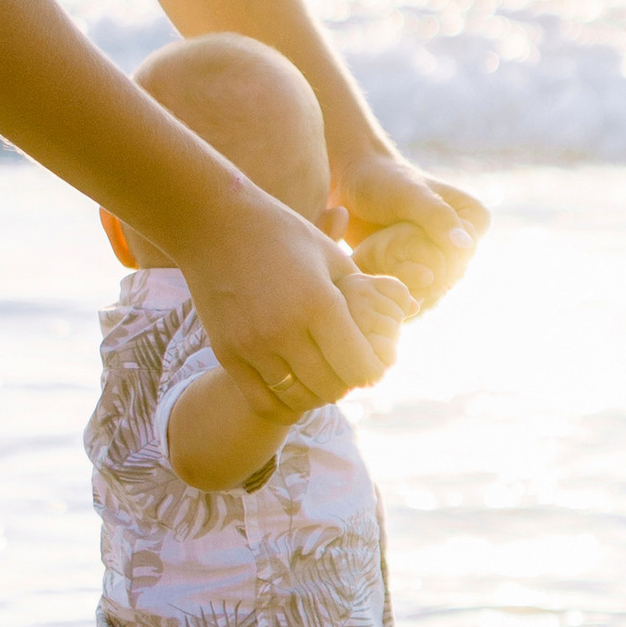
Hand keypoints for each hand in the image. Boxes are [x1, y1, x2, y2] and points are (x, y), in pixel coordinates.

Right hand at [177, 199, 403, 415]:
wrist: (214, 225)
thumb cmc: (283, 234)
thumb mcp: (332, 256)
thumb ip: (368, 291)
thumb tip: (411, 308)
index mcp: (320, 303)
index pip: (361, 368)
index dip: (374, 370)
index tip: (373, 360)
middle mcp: (285, 330)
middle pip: (333, 387)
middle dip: (348, 382)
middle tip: (348, 368)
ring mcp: (253, 346)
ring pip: (300, 398)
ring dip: (318, 393)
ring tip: (322, 374)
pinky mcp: (229, 354)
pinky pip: (265, 401)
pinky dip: (286, 401)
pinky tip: (295, 384)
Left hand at [338, 151, 487, 308]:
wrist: (353, 183)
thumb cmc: (382, 181)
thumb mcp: (409, 195)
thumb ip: (437, 216)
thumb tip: (465, 246)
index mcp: (474, 219)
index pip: (461, 258)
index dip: (431, 265)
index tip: (397, 257)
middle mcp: (464, 240)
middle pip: (447, 278)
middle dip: (417, 282)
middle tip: (384, 276)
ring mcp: (443, 255)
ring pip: (432, 290)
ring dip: (407, 292)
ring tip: (379, 283)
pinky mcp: (420, 266)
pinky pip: (417, 291)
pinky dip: (399, 294)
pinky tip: (379, 292)